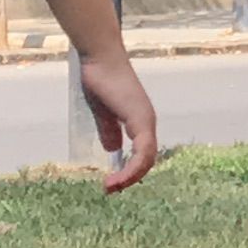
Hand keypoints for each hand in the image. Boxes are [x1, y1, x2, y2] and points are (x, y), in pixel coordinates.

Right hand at [78, 49, 159, 191]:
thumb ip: (109, 131)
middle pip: (147, 160)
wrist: (100, 58)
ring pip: (147, 158)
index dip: (129, 170)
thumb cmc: (100, 80)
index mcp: (139, 122)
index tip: (111, 182)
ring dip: (130, 177)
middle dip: (130, 178)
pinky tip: (118, 176)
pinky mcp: (140, 118)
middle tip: (110, 189)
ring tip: (111, 187)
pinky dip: (132, 167)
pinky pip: (142, 150)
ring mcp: (146, 120)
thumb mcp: (102, 113)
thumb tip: (112, 150)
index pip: (142, 154)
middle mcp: (147, 122)